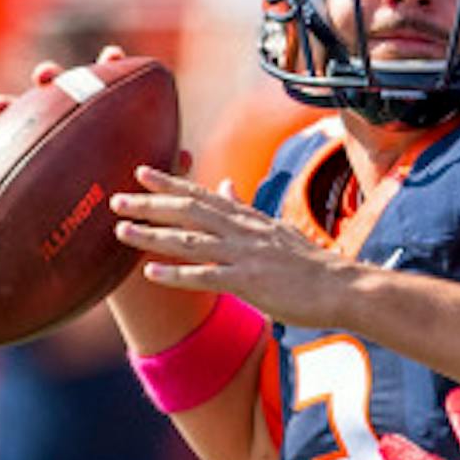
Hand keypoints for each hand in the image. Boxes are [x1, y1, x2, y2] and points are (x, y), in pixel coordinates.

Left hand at [109, 165, 347, 325]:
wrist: (342, 287)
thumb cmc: (311, 265)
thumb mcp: (277, 229)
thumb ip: (246, 209)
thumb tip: (225, 185)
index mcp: (249, 219)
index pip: (203, 194)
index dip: (170, 183)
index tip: (141, 172)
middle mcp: (244, 231)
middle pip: (190, 211)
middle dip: (151, 204)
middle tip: (117, 199)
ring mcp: (246, 255)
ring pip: (191, 240)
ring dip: (153, 235)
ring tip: (121, 232)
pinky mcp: (250, 282)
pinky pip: (206, 276)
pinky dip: (176, 274)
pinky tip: (150, 272)